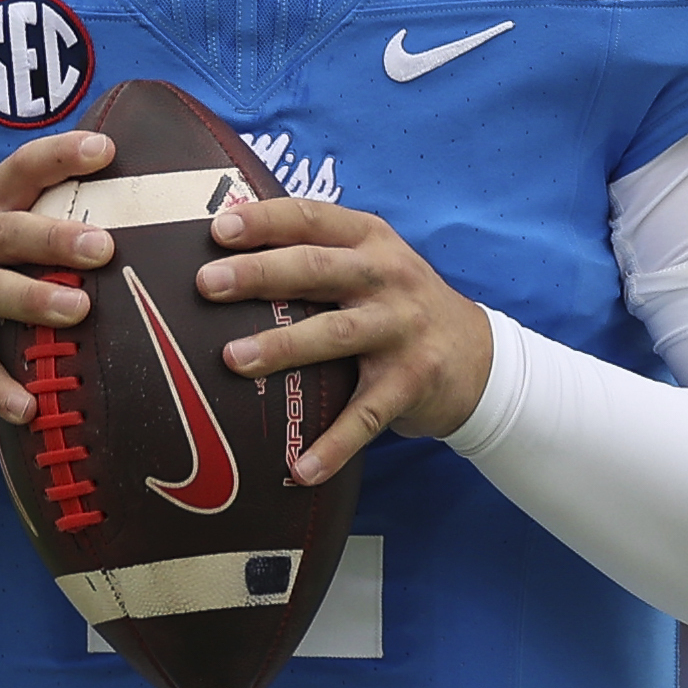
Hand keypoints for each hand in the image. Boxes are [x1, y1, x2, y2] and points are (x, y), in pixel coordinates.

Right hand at [0, 128, 122, 422]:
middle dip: (54, 236)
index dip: (59, 156)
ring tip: (78, 311)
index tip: (104, 149)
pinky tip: (28, 407)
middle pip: (7, 232)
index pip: (19, 170)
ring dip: (34, 300)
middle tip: (103, 247)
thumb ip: (39, 221)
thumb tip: (128, 212)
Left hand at [198, 199, 493, 479]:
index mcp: (370, 240)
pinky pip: (366, 416)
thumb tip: (224, 257)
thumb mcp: (372, 263)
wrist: (479, 358)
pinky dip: (334, 444)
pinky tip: (300, 468)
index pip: (312, 219)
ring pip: (336, 334)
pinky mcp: (412, 382)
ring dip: (283, 346)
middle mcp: (388, 278)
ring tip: (234, 359)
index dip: (264, 221)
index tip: (217, 229)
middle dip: (260, 274)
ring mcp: (402, 329)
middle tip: (207, 284)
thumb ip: (317, 254)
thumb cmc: (399, 306)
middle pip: (318, 269)